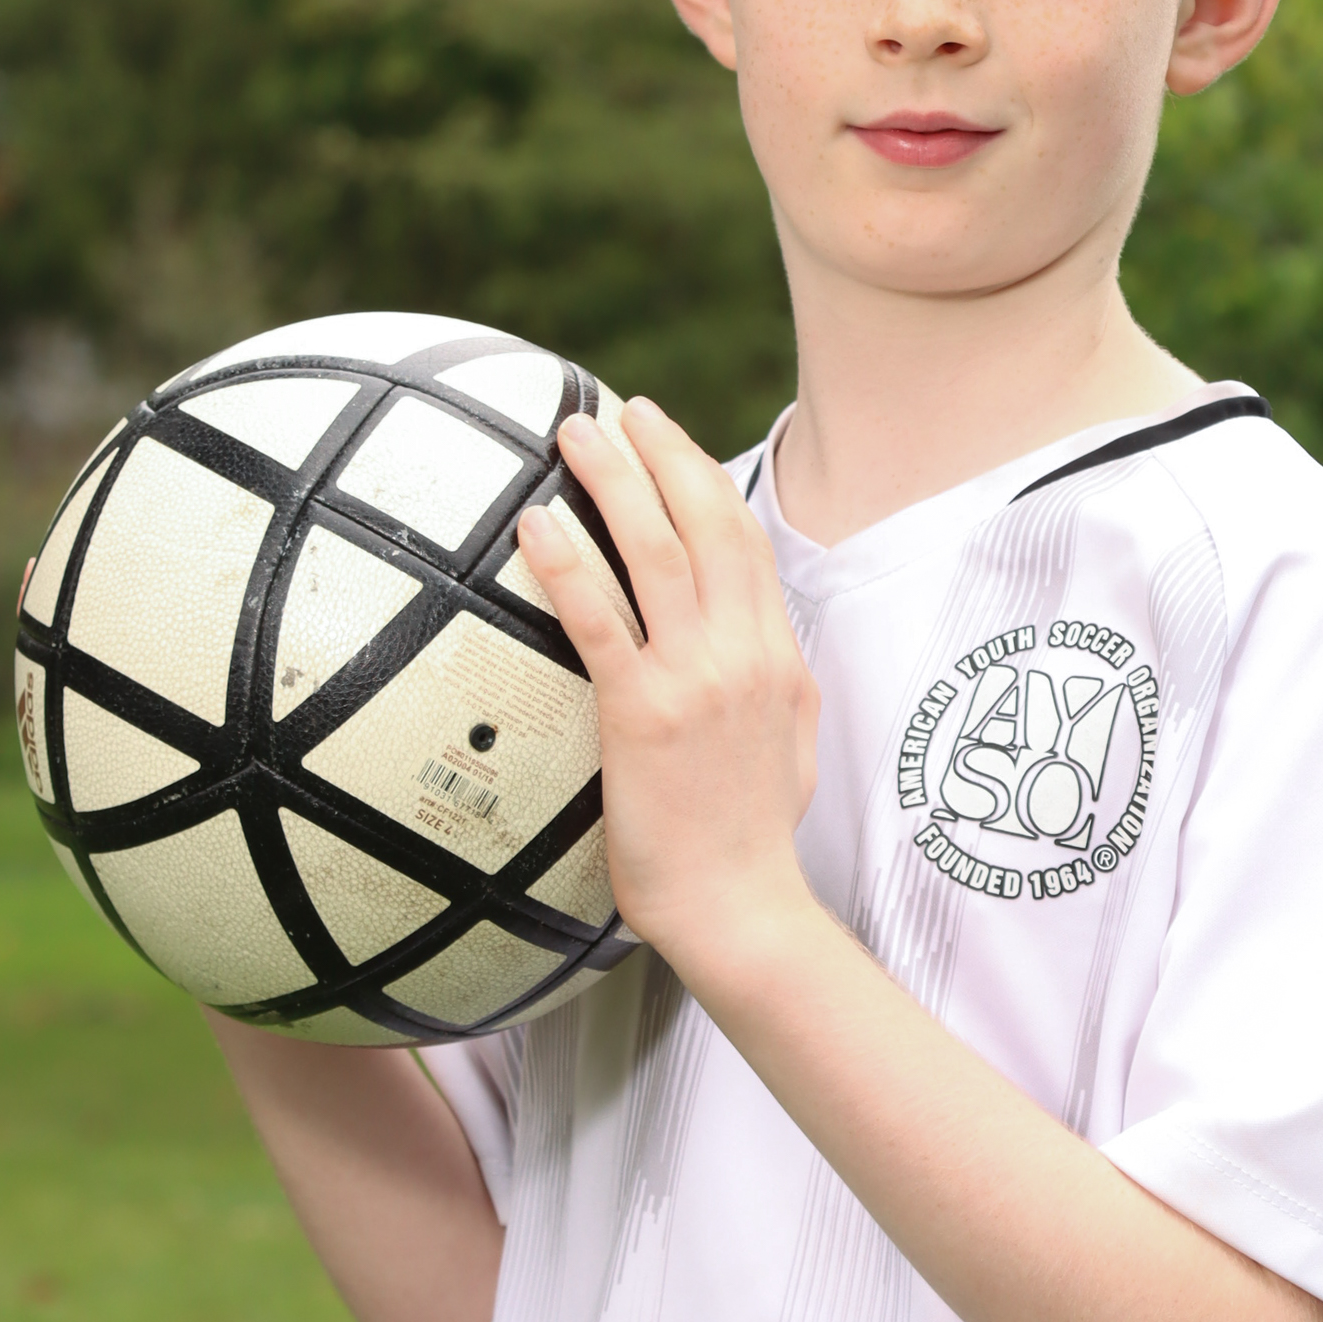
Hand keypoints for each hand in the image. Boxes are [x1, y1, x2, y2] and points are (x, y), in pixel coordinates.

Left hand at [515, 400, 819, 972]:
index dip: (704, 477)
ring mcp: (699, 682)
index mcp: (778, 658)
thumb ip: (769, 688)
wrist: (742, 911)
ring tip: (573, 433)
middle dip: (662, 453)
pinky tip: (535, 523)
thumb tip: (744, 651)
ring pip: (659, 553)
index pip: (745, 542)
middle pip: (707, 524)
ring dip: (616, 481)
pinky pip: (601, 623)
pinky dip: (569, 564)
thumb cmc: (750, 843)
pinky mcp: (646, 717)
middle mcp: (745, 655)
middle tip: (619, 409)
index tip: (666, 436)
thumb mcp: (787, 749)